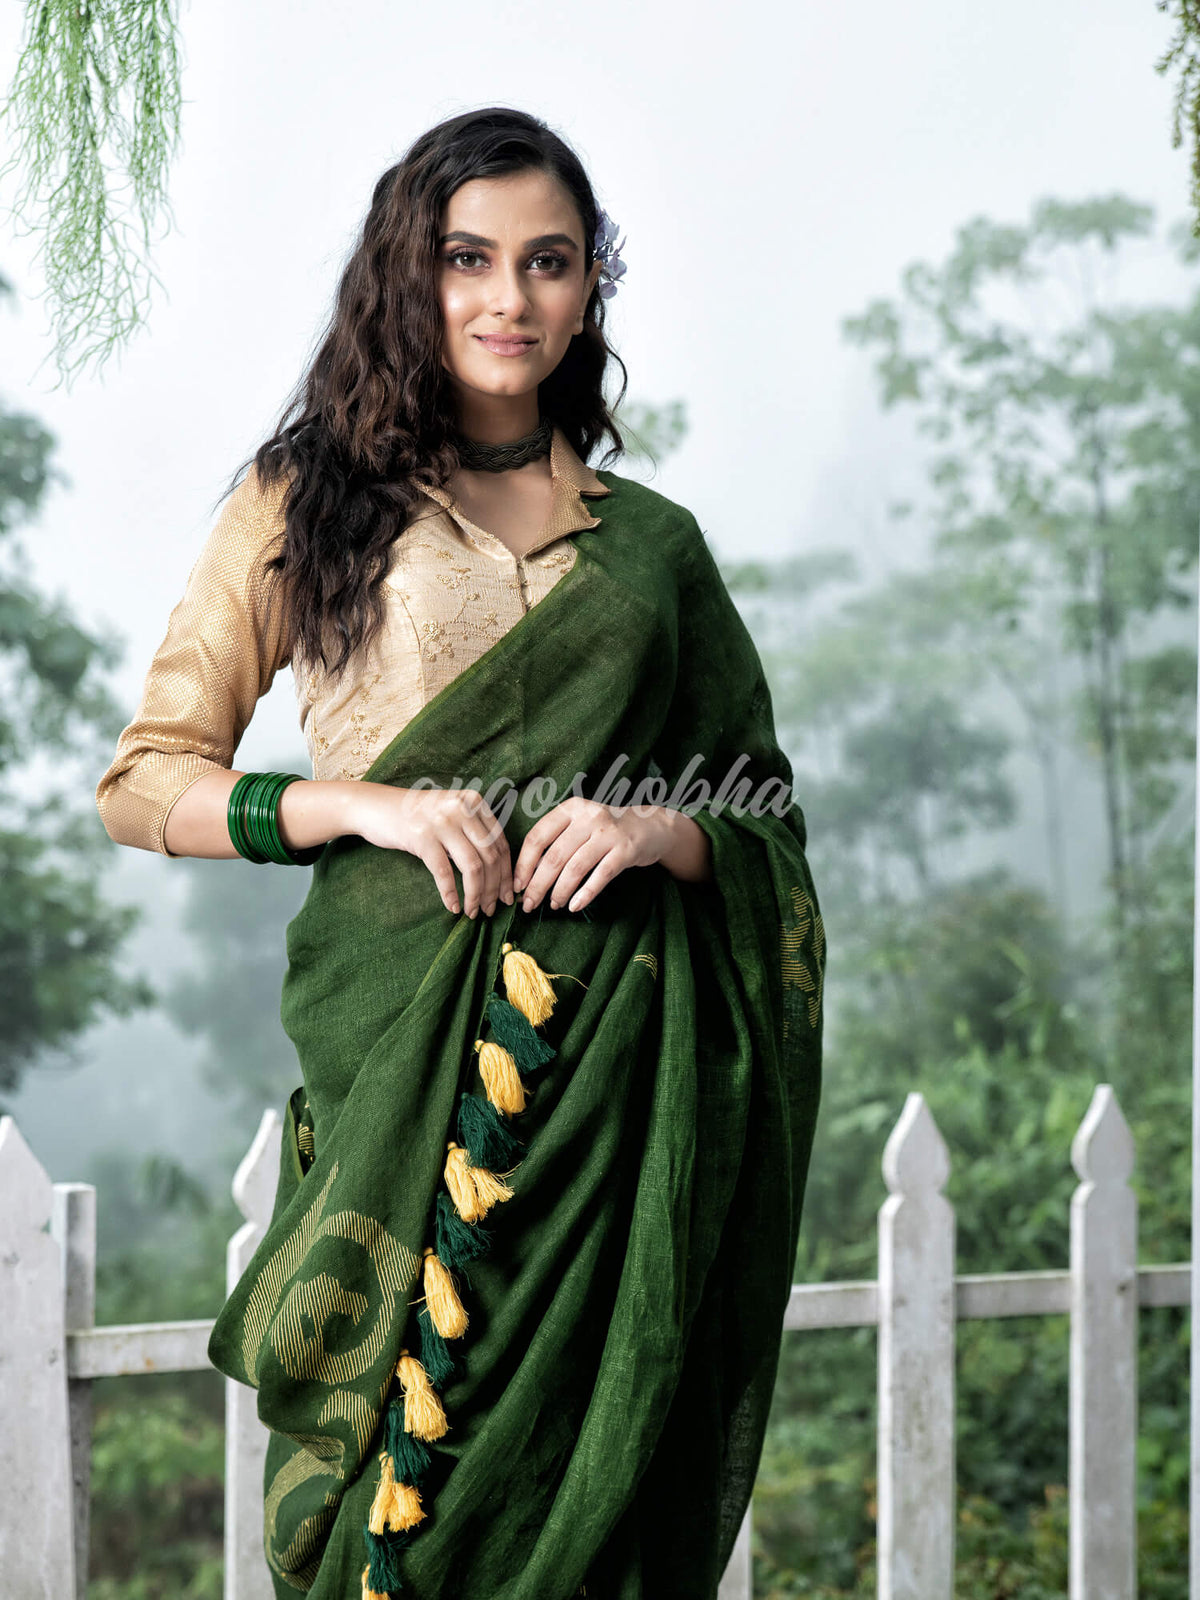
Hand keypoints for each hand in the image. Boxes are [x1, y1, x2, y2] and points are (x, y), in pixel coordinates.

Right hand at [350, 783, 513, 917]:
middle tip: (492, 910)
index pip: (500, 843)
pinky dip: (451, 893)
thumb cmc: (416, 815)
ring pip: (472, 867)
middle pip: (490, 857)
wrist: (374, 806)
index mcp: (474, 801)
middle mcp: (462, 808)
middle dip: (495, 889)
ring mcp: (442, 822)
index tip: (508, 895)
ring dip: (476, 895)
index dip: (507, 873)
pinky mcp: (422, 837)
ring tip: (474, 912)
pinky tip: (453, 907)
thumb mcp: (450, 812)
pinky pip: (444, 872)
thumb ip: (473, 830)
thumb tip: (499, 872)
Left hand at [512, 798, 707, 914]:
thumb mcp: (580, 824)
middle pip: (554, 856)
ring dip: (560, 891)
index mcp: (571, 808)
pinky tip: (575, 906)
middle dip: (538, 885)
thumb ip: (557, 841)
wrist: (651, 826)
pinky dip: (585, 894)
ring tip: (554, 905)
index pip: (538, 837)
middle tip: (529, 904)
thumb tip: (528, 876)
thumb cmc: (606, 829)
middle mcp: (589, 817)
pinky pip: (600, 876)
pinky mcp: (626, 850)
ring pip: (575, 868)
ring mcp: (609, 833)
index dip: (524, 864)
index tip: (517, 886)